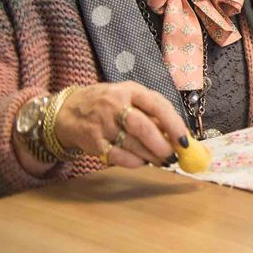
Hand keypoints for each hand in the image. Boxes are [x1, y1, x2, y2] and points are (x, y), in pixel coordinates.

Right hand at [53, 82, 190, 167]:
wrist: (67, 111)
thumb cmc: (108, 104)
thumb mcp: (130, 97)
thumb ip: (152, 111)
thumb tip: (179, 134)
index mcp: (131, 90)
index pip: (157, 105)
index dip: (174, 124)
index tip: (185, 140)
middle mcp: (115, 105)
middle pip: (143, 127)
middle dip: (162, 145)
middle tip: (174, 156)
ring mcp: (102, 124)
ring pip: (132, 144)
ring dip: (151, 156)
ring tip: (163, 161)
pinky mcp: (92, 141)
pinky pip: (117, 156)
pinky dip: (133, 162)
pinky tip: (142, 162)